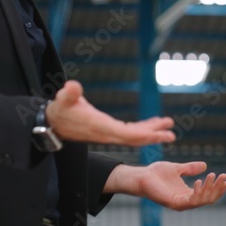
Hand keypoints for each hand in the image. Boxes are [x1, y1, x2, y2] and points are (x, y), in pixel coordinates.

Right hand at [47, 80, 175, 145]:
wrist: (53, 122)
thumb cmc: (60, 109)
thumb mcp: (62, 100)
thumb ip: (68, 94)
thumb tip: (72, 86)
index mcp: (101, 127)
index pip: (127, 134)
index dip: (144, 135)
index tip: (159, 134)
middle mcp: (108, 133)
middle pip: (135, 138)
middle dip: (153, 137)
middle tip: (172, 135)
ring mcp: (109, 133)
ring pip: (135, 135)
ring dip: (152, 131)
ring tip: (168, 126)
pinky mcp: (109, 129)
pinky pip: (130, 130)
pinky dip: (143, 127)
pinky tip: (154, 122)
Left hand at [106, 161, 225, 209]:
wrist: (141, 176)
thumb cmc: (156, 173)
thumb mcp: (177, 168)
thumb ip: (190, 168)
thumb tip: (205, 165)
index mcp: (187, 194)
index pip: (208, 194)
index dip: (218, 188)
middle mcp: (185, 201)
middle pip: (208, 199)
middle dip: (217, 188)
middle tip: (224, 176)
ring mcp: (180, 203)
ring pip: (201, 201)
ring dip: (210, 189)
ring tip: (213, 176)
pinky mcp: (173, 203)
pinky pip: (190, 201)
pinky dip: (197, 192)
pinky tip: (200, 181)